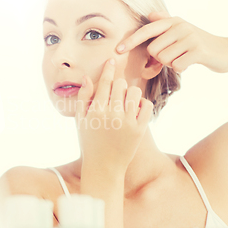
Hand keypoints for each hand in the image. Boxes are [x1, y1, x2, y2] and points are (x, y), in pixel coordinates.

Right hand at [74, 58, 153, 175]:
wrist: (103, 167)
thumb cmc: (89, 142)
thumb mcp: (80, 120)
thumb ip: (83, 98)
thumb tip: (88, 78)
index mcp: (96, 111)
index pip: (104, 83)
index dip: (108, 69)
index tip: (111, 60)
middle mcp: (112, 115)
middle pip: (120, 84)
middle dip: (118, 85)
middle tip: (115, 93)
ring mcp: (127, 122)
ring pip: (134, 92)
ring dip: (130, 92)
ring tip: (125, 100)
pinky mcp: (140, 130)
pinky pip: (147, 106)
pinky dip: (142, 103)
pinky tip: (135, 109)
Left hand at [115, 11, 227, 72]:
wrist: (225, 51)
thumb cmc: (196, 44)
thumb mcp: (181, 30)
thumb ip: (165, 23)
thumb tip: (151, 14)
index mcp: (173, 21)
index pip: (147, 30)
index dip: (131, 40)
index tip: (118, 50)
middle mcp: (180, 26)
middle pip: (153, 50)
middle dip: (160, 58)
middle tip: (174, 55)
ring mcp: (190, 37)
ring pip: (164, 59)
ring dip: (171, 63)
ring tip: (183, 57)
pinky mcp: (198, 50)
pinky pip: (176, 65)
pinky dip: (180, 68)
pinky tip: (190, 63)